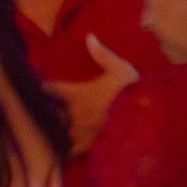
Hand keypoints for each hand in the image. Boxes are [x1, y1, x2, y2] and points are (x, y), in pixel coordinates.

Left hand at [47, 35, 139, 156]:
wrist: (143, 121)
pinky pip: (73, 151)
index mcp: (77, 95)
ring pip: (59, 134)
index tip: (43, 85)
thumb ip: (104, 55)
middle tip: (46, 109)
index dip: (46, 87)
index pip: (53, 89)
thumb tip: (89, 36)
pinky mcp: (88, 147)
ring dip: (56, 132)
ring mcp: (80, 133)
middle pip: (51, 115)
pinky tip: (66, 150)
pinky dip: (68, 151)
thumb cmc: (128, 94)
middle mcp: (73, 115)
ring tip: (54, 130)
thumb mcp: (121, 70)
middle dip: (47, 113)